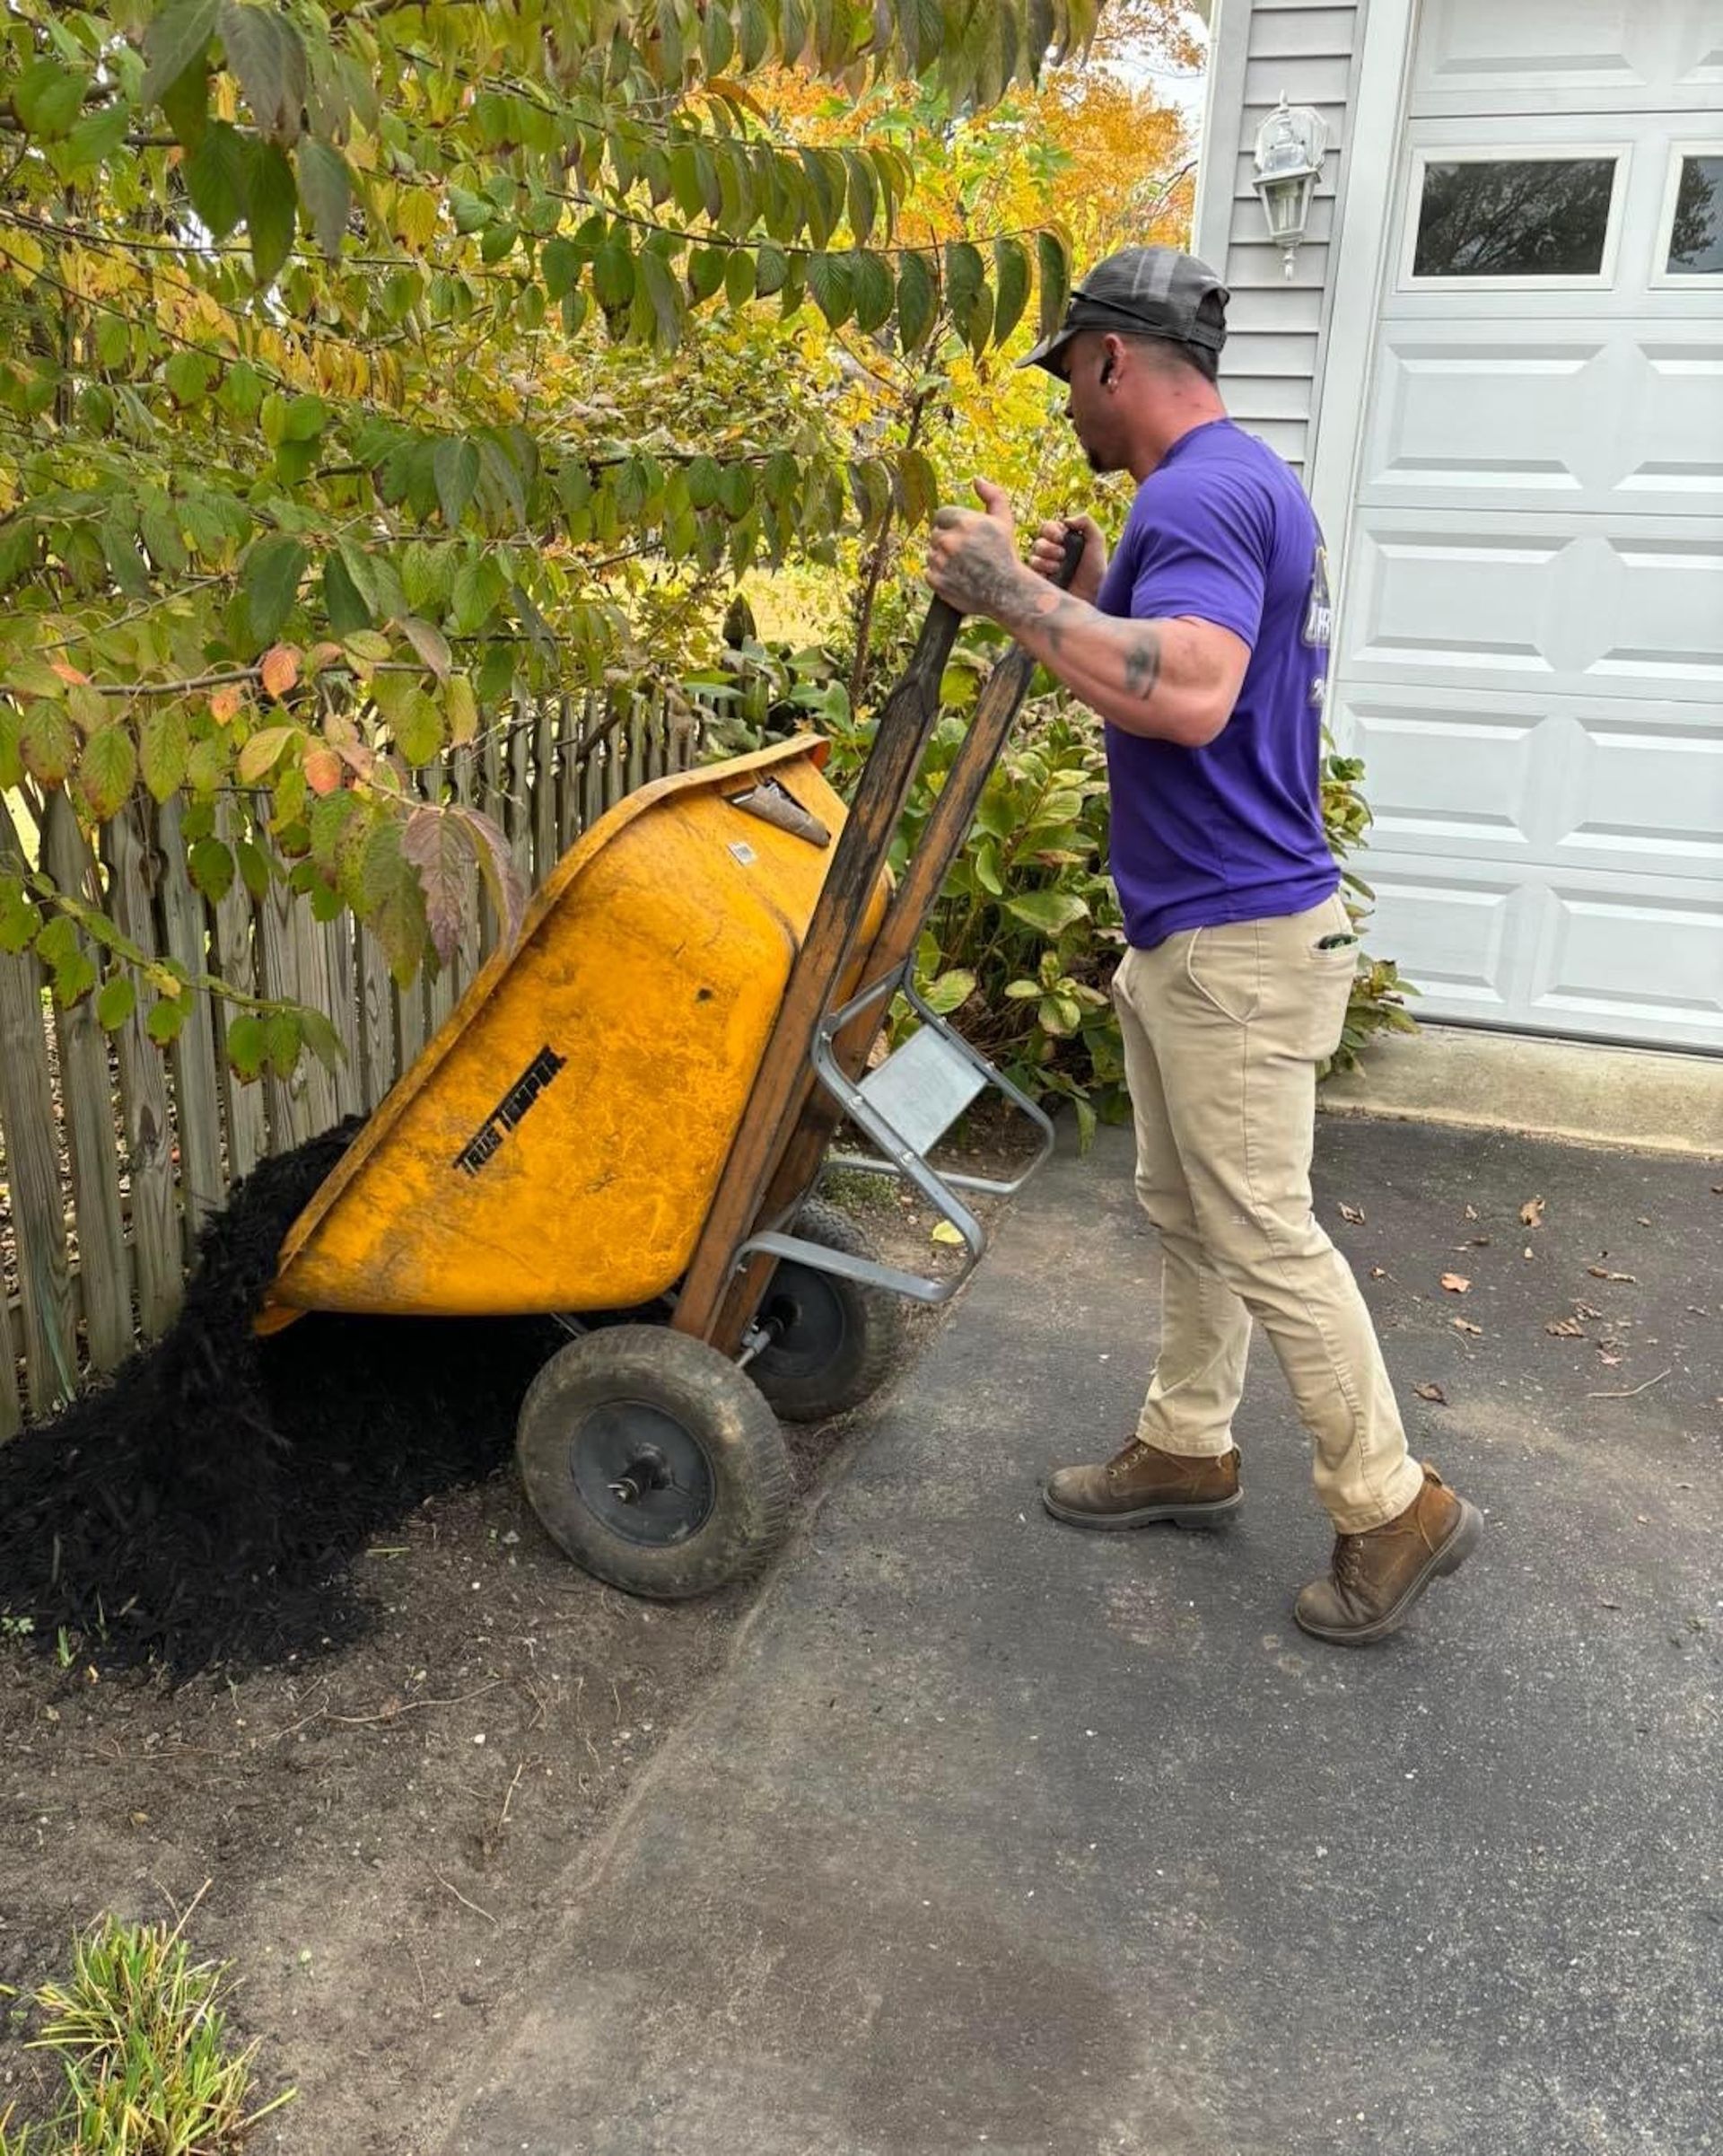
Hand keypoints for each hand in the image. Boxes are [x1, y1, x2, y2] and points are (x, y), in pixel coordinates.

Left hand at [923, 478, 1031, 622]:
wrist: (1007, 591)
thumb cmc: (1006, 554)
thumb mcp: (1004, 520)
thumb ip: (992, 495)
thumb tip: (977, 479)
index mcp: (964, 522)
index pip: (941, 515)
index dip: (950, 524)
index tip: (960, 534)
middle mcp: (950, 541)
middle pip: (935, 535)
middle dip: (947, 541)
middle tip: (964, 553)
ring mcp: (941, 562)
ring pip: (931, 554)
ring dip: (941, 559)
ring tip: (961, 566)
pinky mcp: (937, 581)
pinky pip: (929, 573)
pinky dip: (939, 576)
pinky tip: (956, 577)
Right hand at [1028, 513, 1105, 604]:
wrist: (1092, 595)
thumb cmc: (1095, 570)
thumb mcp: (1096, 541)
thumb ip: (1086, 522)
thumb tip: (1066, 519)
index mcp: (1061, 540)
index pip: (1047, 527)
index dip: (1051, 529)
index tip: (1061, 536)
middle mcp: (1050, 553)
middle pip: (1038, 542)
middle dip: (1049, 547)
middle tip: (1062, 554)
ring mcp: (1043, 568)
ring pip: (1033, 556)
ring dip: (1046, 560)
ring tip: (1059, 567)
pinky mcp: (1038, 582)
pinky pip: (1031, 571)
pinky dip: (1042, 570)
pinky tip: (1054, 575)